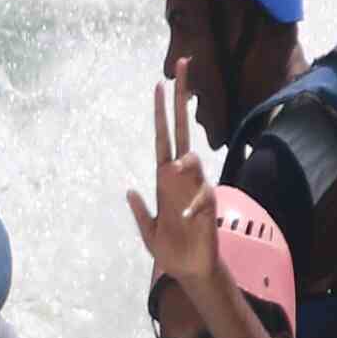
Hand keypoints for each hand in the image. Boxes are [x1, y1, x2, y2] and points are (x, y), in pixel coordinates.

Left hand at [124, 77, 222, 295]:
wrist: (190, 270)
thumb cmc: (170, 249)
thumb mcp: (147, 231)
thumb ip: (140, 212)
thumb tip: (130, 190)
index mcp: (163, 178)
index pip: (163, 136)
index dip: (162, 112)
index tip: (160, 83)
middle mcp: (180, 177)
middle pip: (182, 131)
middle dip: (181, 100)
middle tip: (182, 67)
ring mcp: (195, 188)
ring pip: (193, 161)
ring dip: (185, 163)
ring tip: (174, 171)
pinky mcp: (207, 205)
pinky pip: (202, 196)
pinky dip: (192, 204)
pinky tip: (184, 216)